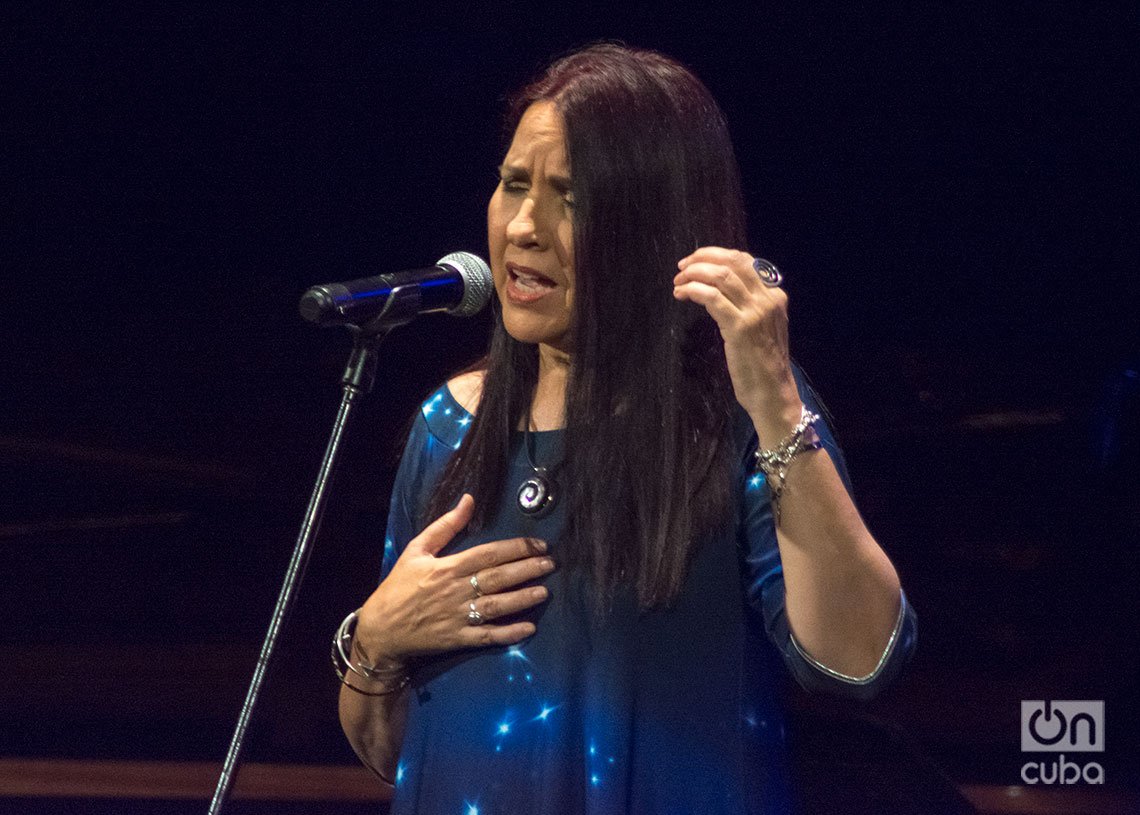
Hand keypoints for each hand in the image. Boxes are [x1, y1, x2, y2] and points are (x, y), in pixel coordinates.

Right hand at [353, 494, 553, 670]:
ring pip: (497, 606)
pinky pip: (488, 637)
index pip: (489, 554)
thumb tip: (468, 499)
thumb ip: (445, 526)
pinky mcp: (457, 639)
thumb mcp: (417, 550)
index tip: (539, 545)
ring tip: (544, 591)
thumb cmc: (399, 586)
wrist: (381, 628)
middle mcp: (455, 591)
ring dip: (523, 599)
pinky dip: (509, 633)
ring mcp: (458, 616)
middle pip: (498, 578)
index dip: (517, 548)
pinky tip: (529, 628)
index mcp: (447, 567)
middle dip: (527, 570)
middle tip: (550, 565)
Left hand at [674, 247, 801, 441]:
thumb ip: (748, 306)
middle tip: (682, 267)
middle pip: (732, 261)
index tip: (695, 261)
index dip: (716, 255)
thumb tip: (719, 288)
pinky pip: (711, 297)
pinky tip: (682, 295)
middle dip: (702, 258)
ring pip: (721, 275)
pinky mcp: (740, 328)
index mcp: (775, 295)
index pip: (744, 261)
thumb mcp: (761, 328)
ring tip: (678, 282)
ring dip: (694, 273)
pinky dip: (693, 290)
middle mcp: (768, 299)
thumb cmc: (762, 366)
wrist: (773, 394)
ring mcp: (756, 312)